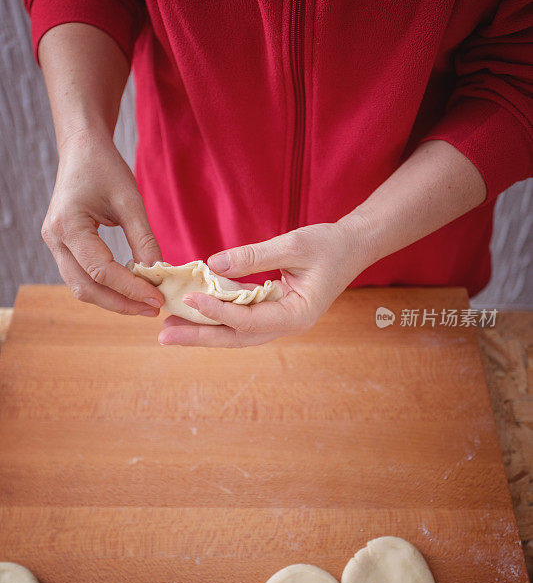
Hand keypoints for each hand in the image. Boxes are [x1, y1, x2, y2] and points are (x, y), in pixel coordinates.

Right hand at [41, 129, 164, 315]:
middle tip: (153, 309)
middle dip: (121, 303)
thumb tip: (158, 276)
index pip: (101, 271)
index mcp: (68, 225)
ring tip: (145, 304)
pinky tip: (130, 290)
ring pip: (82, 288)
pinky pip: (82, 277)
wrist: (82, 150)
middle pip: (86, 288)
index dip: (130, 288)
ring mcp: (55, 245)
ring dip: (113, 301)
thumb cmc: (106, 169)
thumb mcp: (130, 201)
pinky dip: (106, 288)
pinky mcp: (62, 247)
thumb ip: (143, 240)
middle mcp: (55, 239)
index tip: (158, 298)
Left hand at [158, 220, 367, 347]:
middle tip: (164, 336)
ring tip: (170, 328)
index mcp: (297, 315)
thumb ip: (254, 256)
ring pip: (236, 332)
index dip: (219, 311)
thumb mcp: (294, 245)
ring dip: (203, 330)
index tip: (191, 299)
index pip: (250, 320)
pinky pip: (240, 318)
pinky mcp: (272, 310)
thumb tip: (213, 265)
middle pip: (237, 337)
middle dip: (200, 337)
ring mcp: (279, 320)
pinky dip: (216, 315)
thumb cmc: (330, 245)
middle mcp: (286, 324)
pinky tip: (193, 310)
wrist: (353, 246)